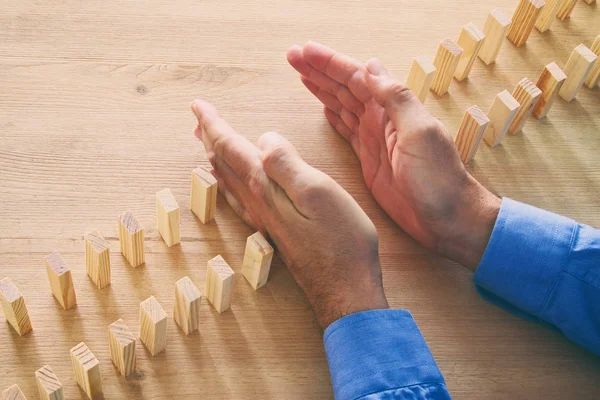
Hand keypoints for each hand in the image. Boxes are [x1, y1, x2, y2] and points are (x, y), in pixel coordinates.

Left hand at [191, 100, 388, 327]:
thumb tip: (262, 138)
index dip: (213, 124)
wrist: (345, 290)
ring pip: (230, 181)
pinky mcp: (274, 232)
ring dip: (216, 158)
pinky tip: (231, 185)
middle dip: (209, 137)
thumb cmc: (340, 242)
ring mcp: (265, 220)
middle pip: (225, 163)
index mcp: (266, 188)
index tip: (197, 105)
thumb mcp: (318, 192)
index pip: (231, 148)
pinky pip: (241, 199)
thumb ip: (286, 163)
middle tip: (197, 117)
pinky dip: (229, 183)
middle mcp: (259, 204)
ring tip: (206, 143)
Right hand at [287, 42, 500, 269]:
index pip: (356, 78)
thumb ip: (396, 98)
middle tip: (293, 56)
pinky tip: (323, 109)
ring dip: (322, 90)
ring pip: (342, 107)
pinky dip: (334, 118)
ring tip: (301, 76)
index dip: (330, 63)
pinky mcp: (368, 160)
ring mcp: (373, 139)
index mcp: (393, 109)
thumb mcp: (419, 132)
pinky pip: (346, 132)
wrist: (447, 217)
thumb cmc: (438, 178)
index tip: (305, 51)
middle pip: (344, 88)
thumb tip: (370, 65)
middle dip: (319, 71)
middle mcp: (381, 119)